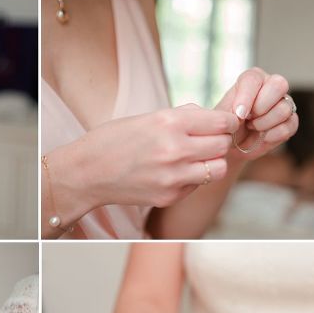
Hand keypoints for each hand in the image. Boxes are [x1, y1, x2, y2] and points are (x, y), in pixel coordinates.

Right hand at [72, 104, 239, 209]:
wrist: (86, 173)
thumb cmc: (114, 140)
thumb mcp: (148, 117)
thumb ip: (183, 116)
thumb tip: (213, 117)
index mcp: (170, 123)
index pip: (222, 122)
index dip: (226, 122)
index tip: (222, 124)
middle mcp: (174, 150)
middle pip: (223, 145)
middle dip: (220, 141)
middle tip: (208, 140)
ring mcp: (173, 177)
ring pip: (218, 169)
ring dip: (212, 162)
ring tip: (196, 158)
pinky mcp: (168, 196)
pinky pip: (197, 185)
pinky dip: (192, 178)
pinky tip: (174, 172)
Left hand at [215, 67, 298, 160]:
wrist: (232, 147)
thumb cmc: (226, 127)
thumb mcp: (221, 117)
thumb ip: (229, 111)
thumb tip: (242, 112)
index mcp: (251, 80)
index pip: (254, 78)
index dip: (246, 97)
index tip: (239, 114)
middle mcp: (270, 87)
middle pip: (279, 85)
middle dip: (261, 106)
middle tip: (248, 119)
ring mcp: (283, 103)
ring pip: (285, 108)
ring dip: (265, 123)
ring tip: (252, 127)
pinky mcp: (290, 121)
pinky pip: (290, 125)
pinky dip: (274, 135)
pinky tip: (263, 137)